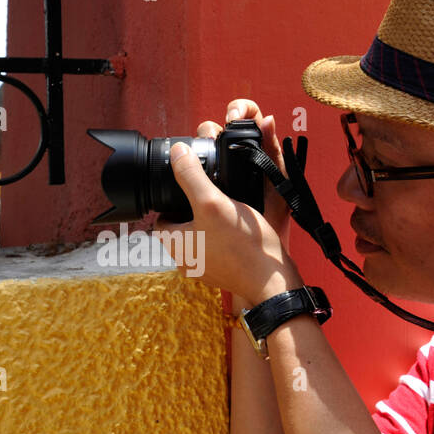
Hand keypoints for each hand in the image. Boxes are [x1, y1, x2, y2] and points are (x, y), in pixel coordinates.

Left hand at [153, 115, 302, 307]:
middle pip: (180, 227)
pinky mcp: (223, 274)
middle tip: (210, 195)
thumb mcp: (213, 202)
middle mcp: (185, 262)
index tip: (190, 188)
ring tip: (225, 209)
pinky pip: (216, 250)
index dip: (172, 200)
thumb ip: (191, 176)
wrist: (272, 280)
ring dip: (208, 224)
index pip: (161, 218)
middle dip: (191, 210)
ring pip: (199, 238)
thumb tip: (176, 153)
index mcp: (175, 245)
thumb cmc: (242, 244)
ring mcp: (204, 271)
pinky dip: (222, 238)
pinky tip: (238, 229)